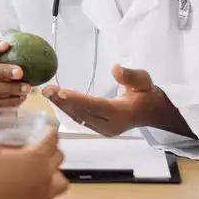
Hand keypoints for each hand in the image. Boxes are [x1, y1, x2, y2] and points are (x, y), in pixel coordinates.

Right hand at [0, 39, 30, 108]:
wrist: (0, 115)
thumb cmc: (6, 88)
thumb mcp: (8, 75)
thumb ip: (16, 63)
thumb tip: (39, 52)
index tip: (7, 46)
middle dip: (3, 69)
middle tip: (20, 72)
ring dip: (10, 87)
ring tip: (27, 88)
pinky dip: (11, 100)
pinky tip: (22, 98)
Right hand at [0, 126, 67, 198]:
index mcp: (36, 155)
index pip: (52, 138)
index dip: (50, 132)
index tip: (47, 130)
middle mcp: (44, 172)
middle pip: (60, 156)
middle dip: (54, 150)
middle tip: (45, 148)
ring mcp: (43, 190)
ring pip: (62, 180)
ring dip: (56, 174)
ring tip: (47, 172)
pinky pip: (49, 198)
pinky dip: (44, 192)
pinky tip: (34, 190)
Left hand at [41, 64, 157, 136]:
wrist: (151, 112)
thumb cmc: (147, 94)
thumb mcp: (144, 80)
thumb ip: (130, 75)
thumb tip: (115, 68)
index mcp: (122, 114)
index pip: (96, 106)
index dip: (78, 99)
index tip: (61, 92)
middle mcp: (110, 126)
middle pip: (84, 113)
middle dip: (63, 102)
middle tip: (47, 90)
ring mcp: (104, 130)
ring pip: (79, 118)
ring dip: (62, 106)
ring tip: (48, 93)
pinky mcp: (99, 129)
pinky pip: (81, 119)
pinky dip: (68, 109)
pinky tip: (57, 100)